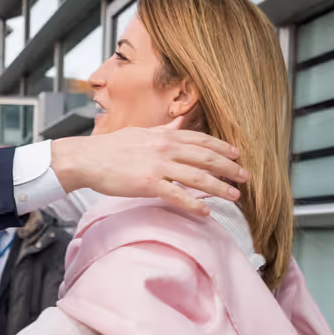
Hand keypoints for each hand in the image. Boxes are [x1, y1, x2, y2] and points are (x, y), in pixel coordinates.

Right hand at [50, 117, 247, 214]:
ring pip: (197, 177)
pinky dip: (194, 204)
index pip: (201, 140)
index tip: (238, 155)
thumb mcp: (141, 132)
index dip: (223, 147)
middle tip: (246, 177)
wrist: (87, 158)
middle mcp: (165, 148)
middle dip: (229, 167)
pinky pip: (177, 195)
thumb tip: (181, 122)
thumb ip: (164, 129)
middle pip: (206, 157)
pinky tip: (206, 211)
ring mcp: (158, 166)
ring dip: (219, 187)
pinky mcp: (148, 184)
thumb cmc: (111, 147)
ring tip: (235, 196)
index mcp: (165, 135)